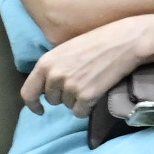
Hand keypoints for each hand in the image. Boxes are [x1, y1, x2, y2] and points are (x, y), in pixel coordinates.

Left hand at [21, 13, 153, 115]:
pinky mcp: (87, 96)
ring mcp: (70, 87)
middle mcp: (54, 76)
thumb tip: (49, 86)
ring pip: (67, 106)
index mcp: (45, 62)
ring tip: (91, 85)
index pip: (28, 92)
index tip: (40, 109)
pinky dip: (87, 108)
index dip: (32, 104)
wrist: (125, 41)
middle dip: (63, 97)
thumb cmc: (99, 41)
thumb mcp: (67, 49)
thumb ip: (54, 67)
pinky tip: (96, 95)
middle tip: (79, 85)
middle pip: (52, 100)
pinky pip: (80, 112)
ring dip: (77, 101)